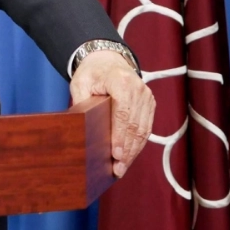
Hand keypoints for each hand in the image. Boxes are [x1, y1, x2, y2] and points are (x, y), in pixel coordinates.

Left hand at [69, 50, 153, 177]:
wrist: (108, 60)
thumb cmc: (92, 72)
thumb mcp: (80, 82)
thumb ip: (81, 102)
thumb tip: (80, 126)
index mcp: (121, 82)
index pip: (123, 114)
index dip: (120, 136)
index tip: (115, 154)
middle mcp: (139, 90)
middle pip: (135, 125)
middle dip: (127, 150)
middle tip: (118, 169)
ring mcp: (147, 97)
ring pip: (143, 130)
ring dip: (133, 151)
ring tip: (122, 168)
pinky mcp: (149, 104)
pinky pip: (146, 128)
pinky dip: (138, 144)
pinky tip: (130, 156)